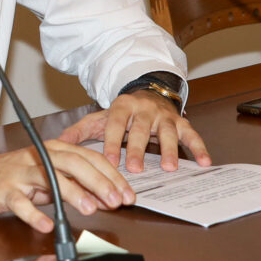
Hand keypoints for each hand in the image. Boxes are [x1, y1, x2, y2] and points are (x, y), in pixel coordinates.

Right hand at [0, 141, 135, 234]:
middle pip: (74, 163)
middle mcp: (39, 156)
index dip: (111, 175)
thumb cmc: (16, 174)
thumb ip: (75, 182)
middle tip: (116, 201)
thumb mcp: (48, 174)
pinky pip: (20, 202)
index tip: (127, 193)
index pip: (89, 157)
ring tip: (90, 209)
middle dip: (99, 182)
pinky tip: (47, 223)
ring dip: (73, 193)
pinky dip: (34, 214)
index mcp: (54, 149)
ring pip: (50, 177)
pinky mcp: (4, 189)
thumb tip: (105, 196)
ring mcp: (21, 172)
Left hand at [59, 92, 211, 172]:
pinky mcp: (180, 121)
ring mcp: (164, 115)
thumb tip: (56, 144)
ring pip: (166, 131)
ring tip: (170, 168)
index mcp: (121, 107)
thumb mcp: (99, 118)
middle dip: (138, 149)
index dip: (112, 142)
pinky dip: (199, 147)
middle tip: (136, 169)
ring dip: (169, 150)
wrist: (146, 92)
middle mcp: (144, 109)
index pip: (115, 124)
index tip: (109, 161)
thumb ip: (79, 132)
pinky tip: (205, 162)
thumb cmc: (121, 113)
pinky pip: (191, 134)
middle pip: (140, 129)